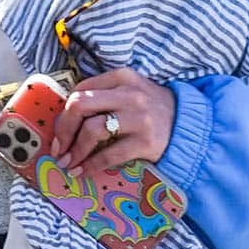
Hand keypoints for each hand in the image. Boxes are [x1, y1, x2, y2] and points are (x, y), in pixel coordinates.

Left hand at [50, 70, 176, 170]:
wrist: (190, 126)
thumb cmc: (154, 110)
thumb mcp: (131, 91)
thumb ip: (104, 96)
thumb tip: (67, 117)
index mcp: (121, 77)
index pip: (80, 90)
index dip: (63, 112)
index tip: (58, 131)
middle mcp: (129, 94)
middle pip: (80, 106)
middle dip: (63, 129)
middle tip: (58, 148)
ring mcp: (138, 118)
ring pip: (92, 130)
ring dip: (75, 150)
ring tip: (69, 163)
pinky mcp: (145, 142)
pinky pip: (109, 154)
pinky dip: (92, 165)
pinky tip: (84, 171)